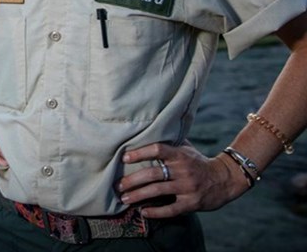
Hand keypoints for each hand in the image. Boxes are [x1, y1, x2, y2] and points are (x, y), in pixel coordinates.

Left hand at [117, 142, 249, 217]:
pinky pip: (171, 209)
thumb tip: (147, 129)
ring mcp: (187, 187)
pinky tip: (143, 212)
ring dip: (139, 195)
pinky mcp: (192, 203)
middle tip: (118, 184)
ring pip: (158, 191)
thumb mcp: (186, 147)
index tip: (124, 158)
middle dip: (133, 180)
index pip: (157, 149)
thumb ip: (169, 141)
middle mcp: (182, 170)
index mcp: (179, 154)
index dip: (140, 153)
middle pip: (153, 174)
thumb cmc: (198, 161)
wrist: (225, 179)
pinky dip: (156, 212)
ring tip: (124, 198)